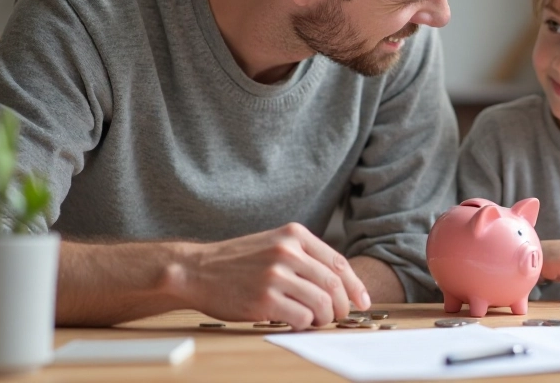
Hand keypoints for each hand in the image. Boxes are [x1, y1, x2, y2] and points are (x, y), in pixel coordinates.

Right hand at [171, 223, 370, 330]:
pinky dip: (305, 325)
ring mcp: (276, 275)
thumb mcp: (274, 244)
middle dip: (341, 306)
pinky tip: (296, 322)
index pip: (338, 263)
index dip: (355, 286)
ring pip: (321, 304)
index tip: (362, 301)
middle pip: (334, 285)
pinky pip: (301, 318)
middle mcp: (287, 252)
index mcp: (294, 235)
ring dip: (323, 318)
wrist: (196, 270)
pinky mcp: (264, 299)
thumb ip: (304, 257)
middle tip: (337, 316)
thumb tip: (340, 284)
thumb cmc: (237, 262)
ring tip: (314, 320)